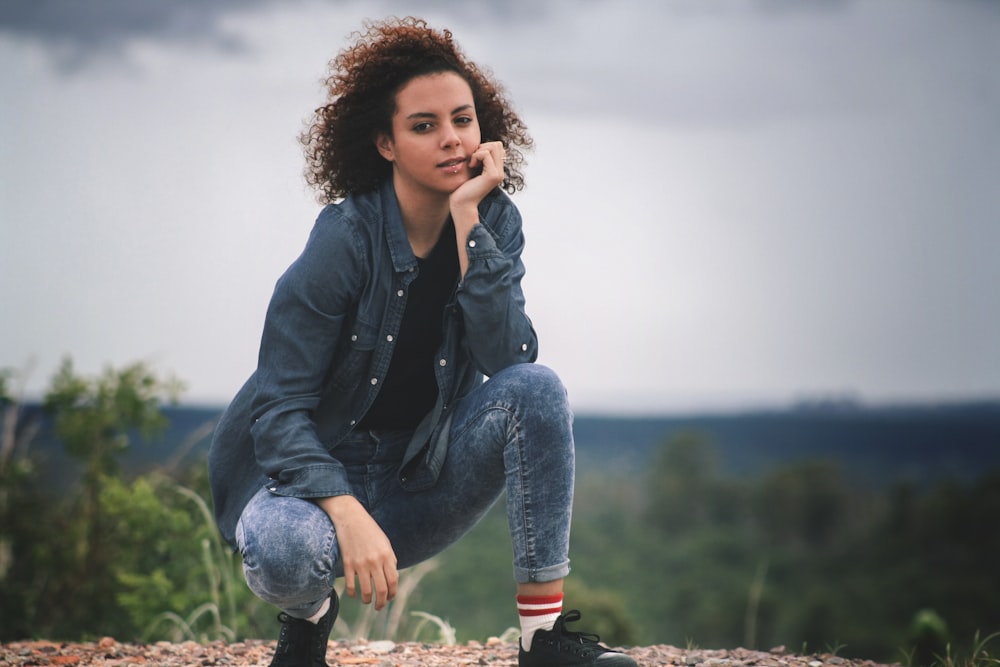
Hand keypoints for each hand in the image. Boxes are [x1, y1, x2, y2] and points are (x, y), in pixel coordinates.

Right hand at [316, 495, 397, 609]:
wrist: (350, 518)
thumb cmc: (370, 530)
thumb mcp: (384, 542)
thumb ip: (390, 560)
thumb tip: (392, 578)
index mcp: (387, 555)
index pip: (393, 581)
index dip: (393, 593)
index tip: (390, 598)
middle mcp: (375, 561)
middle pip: (382, 590)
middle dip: (382, 602)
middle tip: (379, 607)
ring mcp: (361, 563)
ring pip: (366, 591)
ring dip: (367, 600)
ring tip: (367, 601)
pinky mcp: (348, 563)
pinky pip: (351, 585)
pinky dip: (353, 593)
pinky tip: (354, 594)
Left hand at [450, 140, 505, 210]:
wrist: (462, 204)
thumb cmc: (462, 188)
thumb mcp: (472, 170)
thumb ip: (478, 159)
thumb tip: (478, 145)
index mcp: (497, 171)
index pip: (498, 147)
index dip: (485, 147)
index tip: (474, 159)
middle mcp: (500, 172)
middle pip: (497, 144)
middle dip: (483, 147)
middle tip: (473, 160)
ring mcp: (498, 174)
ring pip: (493, 147)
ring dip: (479, 151)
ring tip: (472, 163)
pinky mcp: (492, 176)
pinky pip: (486, 154)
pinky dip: (476, 156)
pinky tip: (471, 166)